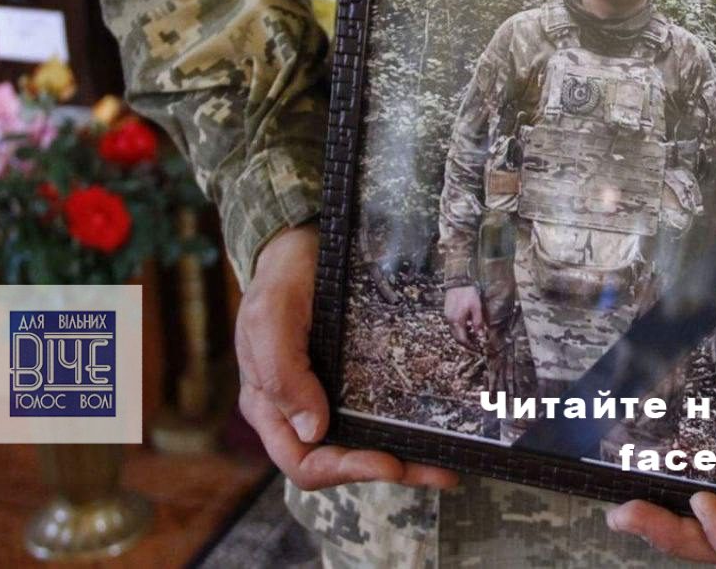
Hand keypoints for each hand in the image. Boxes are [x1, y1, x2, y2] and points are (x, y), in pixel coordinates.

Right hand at [236, 224, 457, 491]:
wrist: (300, 244)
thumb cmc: (280, 279)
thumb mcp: (271, 317)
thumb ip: (282, 372)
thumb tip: (312, 431)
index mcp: (269, 406)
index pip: (302, 461)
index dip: (345, 469)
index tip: (388, 463)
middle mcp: (297, 409)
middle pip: (339, 460)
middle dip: (387, 470)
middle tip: (436, 470)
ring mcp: (325, 396)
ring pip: (363, 445)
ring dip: (404, 460)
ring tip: (446, 467)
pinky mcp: (351, 379)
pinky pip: (376, 415)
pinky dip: (403, 430)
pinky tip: (436, 434)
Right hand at [443, 280, 485, 349]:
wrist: (459, 280)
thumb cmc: (469, 293)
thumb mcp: (477, 308)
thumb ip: (478, 323)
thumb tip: (480, 335)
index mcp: (457, 321)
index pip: (462, 339)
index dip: (470, 346)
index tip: (477, 348)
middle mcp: (450, 320)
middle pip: (456, 337)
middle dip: (466, 342)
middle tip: (476, 343)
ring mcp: (447, 315)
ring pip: (454, 331)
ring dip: (463, 335)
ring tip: (473, 334)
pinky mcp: (447, 311)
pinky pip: (453, 324)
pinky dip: (460, 328)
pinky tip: (468, 324)